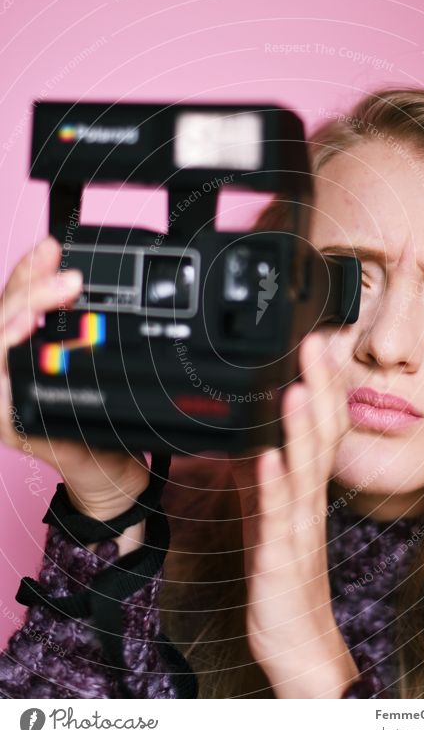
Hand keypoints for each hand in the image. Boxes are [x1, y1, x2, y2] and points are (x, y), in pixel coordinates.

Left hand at [0, 237, 148, 545]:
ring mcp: (13, 371)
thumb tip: (52, 362)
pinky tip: (50, 265)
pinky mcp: (29, 358)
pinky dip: (35, 286)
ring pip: (7, 313)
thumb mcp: (82, 443)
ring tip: (50, 252)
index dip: (10, 328)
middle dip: (26, 291)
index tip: (39, 311)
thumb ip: (63, 413)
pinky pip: (24, 315)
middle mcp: (1, 388)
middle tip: (64, 272)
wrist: (106, 477)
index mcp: (3, 410)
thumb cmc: (94, 463)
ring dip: (27, 279)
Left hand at [231, 332, 360, 697]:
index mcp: (306, 491)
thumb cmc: (284, 579)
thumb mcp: (269, 519)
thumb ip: (262, 481)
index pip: (322, 428)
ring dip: (299, 430)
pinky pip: (276, 520)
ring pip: (303, 472)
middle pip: (322, 438)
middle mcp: (309, 504)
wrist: (298, 644)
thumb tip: (249, 443)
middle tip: (313, 344)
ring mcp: (298, 530)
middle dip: (319, 389)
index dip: (322, 386)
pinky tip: (266, 460)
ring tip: (294, 388)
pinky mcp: (280, 559)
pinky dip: (272, 488)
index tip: (316, 343)